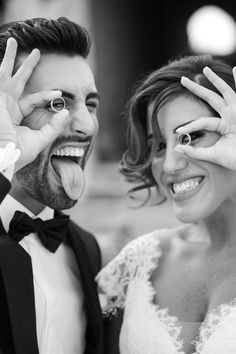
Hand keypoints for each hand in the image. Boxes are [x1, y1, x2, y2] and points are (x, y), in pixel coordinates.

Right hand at [0, 37, 68, 170]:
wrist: (4, 156)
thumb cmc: (19, 152)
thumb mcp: (40, 139)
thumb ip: (54, 127)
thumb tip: (67, 112)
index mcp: (15, 116)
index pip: (32, 100)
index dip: (46, 95)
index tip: (59, 92)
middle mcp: (6, 106)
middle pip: (18, 82)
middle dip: (26, 67)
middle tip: (36, 52)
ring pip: (5, 74)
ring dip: (9, 57)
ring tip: (14, 40)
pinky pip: (0, 77)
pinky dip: (2, 64)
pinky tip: (4, 49)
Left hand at [176, 66, 235, 169]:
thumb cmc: (235, 159)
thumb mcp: (213, 155)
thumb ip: (195, 152)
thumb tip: (177, 148)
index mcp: (222, 126)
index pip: (202, 121)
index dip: (189, 126)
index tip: (177, 131)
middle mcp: (230, 116)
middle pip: (210, 99)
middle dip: (196, 89)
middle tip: (182, 80)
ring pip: (225, 92)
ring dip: (215, 80)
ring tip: (205, 69)